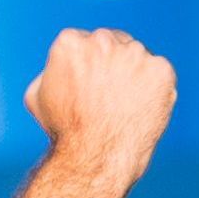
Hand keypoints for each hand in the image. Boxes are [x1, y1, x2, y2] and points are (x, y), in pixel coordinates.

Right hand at [24, 28, 175, 187]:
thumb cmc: (63, 129)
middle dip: (108, 64)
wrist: (95, 156)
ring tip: (120, 107)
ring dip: (131, 75)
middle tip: (103, 97)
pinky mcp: (161, 69)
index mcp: (70, 43)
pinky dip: (152, 89)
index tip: (81, 87)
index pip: (81, 42)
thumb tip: (65, 62)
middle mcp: (104, 40)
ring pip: (136, 58)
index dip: (81, 66)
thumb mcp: (37, 96)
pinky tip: (137, 108)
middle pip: (111, 43)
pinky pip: (158, 74)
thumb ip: (52, 69)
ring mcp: (136, 54)